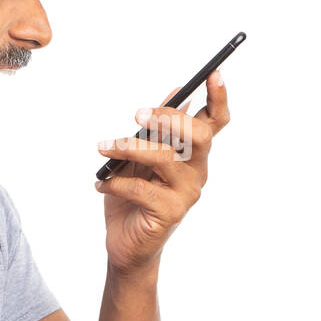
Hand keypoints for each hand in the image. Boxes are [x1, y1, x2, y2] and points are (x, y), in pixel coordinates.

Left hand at [94, 70, 230, 274]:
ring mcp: (186, 193)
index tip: (213, 74)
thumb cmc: (134, 198)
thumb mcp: (141, 157)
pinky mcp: (169, 213)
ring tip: (104, 147)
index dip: (219, 98)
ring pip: (165, 158)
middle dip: (169, 119)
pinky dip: (115, 180)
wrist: (126, 245)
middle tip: (138, 115)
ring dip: (129, 146)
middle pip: (198, 136)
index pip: (215, 122)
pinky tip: (101, 182)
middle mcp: (196, 172)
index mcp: (193, 154)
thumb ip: (158, 128)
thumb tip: (177, 92)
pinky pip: (141, 187)